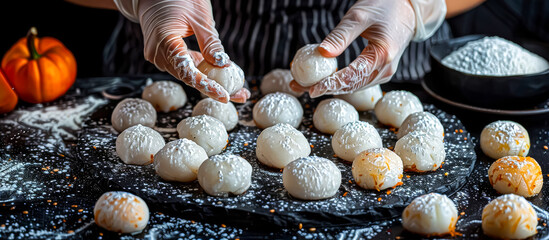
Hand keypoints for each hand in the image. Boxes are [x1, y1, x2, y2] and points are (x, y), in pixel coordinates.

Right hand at [113, 0, 249, 102]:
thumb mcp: (200, 17)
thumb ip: (210, 43)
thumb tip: (224, 65)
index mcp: (165, 41)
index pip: (187, 72)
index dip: (207, 86)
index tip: (225, 96)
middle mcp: (157, 53)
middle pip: (189, 78)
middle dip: (215, 88)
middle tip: (242, 95)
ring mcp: (157, 56)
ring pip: (187, 75)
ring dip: (210, 81)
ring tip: (237, 89)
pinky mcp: (163, 55)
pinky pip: (184, 67)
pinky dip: (201, 72)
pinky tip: (221, 77)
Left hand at [291, 0, 415, 96]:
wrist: (408, 7)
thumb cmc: (385, 6)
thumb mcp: (359, 16)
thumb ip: (341, 36)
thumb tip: (321, 53)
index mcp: (382, 55)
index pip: (351, 76)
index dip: (329, 84)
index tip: (310, 89)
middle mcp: (385, 69)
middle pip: (350, 86)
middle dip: (324, 88)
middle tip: (298, 87)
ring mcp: (384, 73)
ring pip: (353, 87)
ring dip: (329, 87)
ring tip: (304, 84)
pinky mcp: (380, 71)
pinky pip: (357, 81)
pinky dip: (339, 81)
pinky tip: (323, 79)